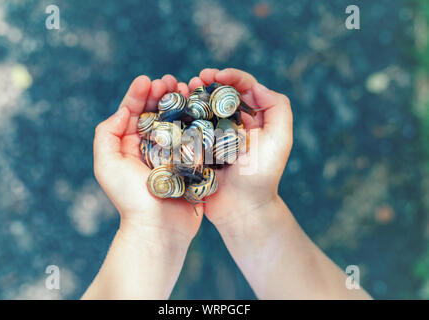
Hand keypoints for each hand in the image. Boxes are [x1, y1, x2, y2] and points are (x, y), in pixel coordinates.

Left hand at [94, 75, 202, 245]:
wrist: (159, 228)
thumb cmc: (130, 198)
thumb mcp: (106, 165)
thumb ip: (106, 134)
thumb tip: (123, 111)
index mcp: (129, 145)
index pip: (132, 113)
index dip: (138, 94)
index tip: (147, 80)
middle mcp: (150, 147)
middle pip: (156, 113)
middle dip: (162, 94)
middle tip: (171, 81)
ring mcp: (173, 153)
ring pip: (177, 121)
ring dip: (181, 102)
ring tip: (187, 88)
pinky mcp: (191, 161)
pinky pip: (195, 136)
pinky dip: (197, 120)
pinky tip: (201, 108)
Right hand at [188, 68, 292, 230]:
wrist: (241, 208)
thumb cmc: (262, 175)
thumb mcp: (280, 139)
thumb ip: (277, 108)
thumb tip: (255, 86)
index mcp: (253, 120)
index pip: (243, 89)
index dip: (231, 77)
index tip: (216, 75)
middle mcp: (233, 125)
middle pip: (219, 95)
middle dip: (208, 82)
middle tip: (197, 79)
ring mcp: (213, 137)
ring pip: (202, 109)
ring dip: (193, 95)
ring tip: (184, 88)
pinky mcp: (198, 150)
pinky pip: (189, 128)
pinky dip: (182, 115)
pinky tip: (175, 108)